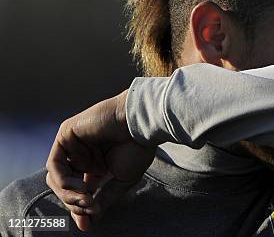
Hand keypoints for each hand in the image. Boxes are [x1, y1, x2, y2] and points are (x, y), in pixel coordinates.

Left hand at [45, 90, 155, 230]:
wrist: (142, 124)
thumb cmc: (138, 147)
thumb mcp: (122, 179)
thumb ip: (104, 198)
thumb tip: (89, 222)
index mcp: (95, 164)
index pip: (79, 191)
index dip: (80, 208)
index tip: (88, 224)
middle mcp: (82, 155)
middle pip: (64, 187)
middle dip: (74, 202)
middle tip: (90, 207)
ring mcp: (73, 144)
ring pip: (55, 178)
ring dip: (68, 194)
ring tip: (86, 199)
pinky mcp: (66, 134)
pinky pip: (54, 164)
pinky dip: (63, 180)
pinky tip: (81, 187)